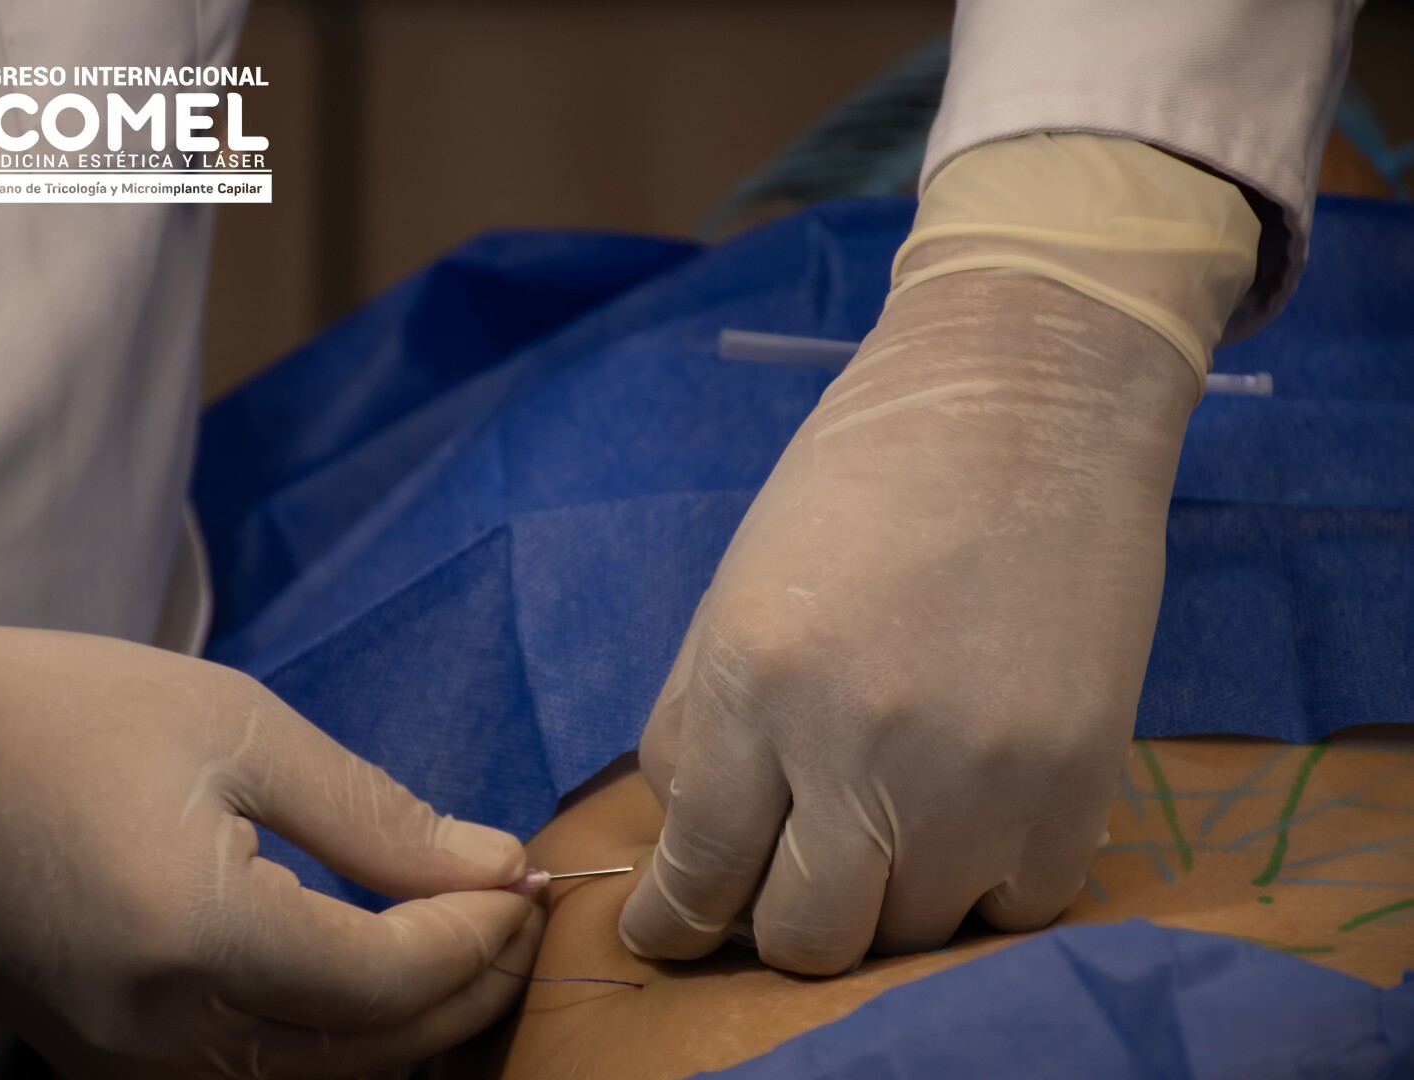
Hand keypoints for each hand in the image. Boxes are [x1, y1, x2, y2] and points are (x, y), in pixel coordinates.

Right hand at [0, 622, 540, 1077]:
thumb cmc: (55, 716)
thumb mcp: (235, 730)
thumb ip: (374, 817)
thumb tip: (491, 863)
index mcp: (199, 941)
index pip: (392, 980)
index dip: (479, 934)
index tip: (531, 875)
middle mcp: (165, 1039)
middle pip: (371, 1052)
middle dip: (468, 988)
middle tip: (520, 911)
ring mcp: (130, 1069)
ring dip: (415, 1022)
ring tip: (472, 941)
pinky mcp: (110, 1064)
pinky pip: (262, 1077)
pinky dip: (343, 1036)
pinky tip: (380, 974)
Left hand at [622, 270, 1198, 973]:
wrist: (1025, 406)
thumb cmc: (858, 488)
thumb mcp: (735, 592)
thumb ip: (698, 729)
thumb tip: (690, 849)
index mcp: (760, 679)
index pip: (700, 872)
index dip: (673, 924)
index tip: (668, 932)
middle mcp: (864, 746)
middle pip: (807, 940)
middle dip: (775, 924)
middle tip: (781, 873)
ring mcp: (983, 779)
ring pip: (910, 935)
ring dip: (883, 896)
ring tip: (888, 810)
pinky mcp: (1080, 788)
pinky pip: (1012, 909)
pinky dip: (978, 881)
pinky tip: (966, 807)